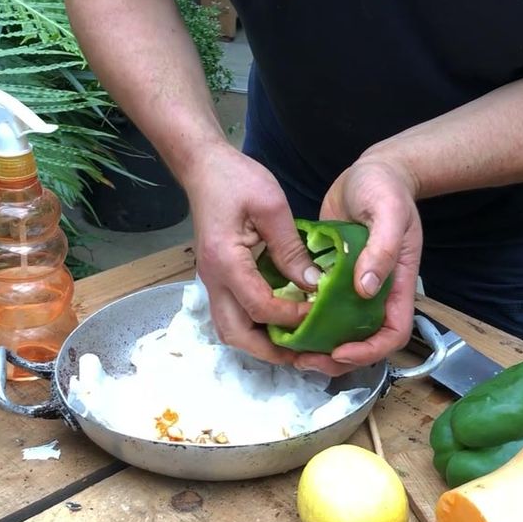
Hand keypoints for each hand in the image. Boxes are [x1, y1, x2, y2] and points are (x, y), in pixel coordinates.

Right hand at [183, 142, 319, 364]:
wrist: (203, 167)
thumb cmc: (236, 179)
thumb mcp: (271, 205)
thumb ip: (290, 248)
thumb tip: (312, 284)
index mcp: (226, 261)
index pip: (259, 307)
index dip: (291, 317)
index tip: (319, 312)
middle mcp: (213, 278)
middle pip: (236, 334)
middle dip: (270, 351)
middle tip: (304, 354)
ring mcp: (211, 280)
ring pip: (230, 329)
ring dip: (260, 343)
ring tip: (294, 345)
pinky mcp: (217, 277)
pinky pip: (232, 314)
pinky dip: (254, 327)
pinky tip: (280, 323)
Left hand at [293, 156, 422, 375]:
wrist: (371, 172)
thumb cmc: (386, 189)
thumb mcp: (390, 213)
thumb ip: (381, 249)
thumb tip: (365, 289)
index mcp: (397, 284)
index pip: (393, 333)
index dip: (369, 351)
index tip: (339, 350)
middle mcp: (375, 292)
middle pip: (363, 342)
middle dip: (335, 359)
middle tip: (303, 359)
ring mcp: (352, 286)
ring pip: (338, 330)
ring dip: (316, 344)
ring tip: (288, 346)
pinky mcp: (331, 276)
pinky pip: (319, 305)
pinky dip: (302, 316)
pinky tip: (279, 317)